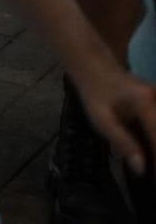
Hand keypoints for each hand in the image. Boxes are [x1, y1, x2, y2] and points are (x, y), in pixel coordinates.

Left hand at [67, 58, 155, 175]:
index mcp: (145, 103)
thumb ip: (123, 143)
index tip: (154, 177)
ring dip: (152, 144)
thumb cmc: (95, 95)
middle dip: (155, 153)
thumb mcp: (102, 120)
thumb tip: (141, 169)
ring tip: (148, 160)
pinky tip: (146, 147)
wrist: (96, 69)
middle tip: (150, 169)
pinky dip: (153, 136)